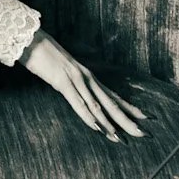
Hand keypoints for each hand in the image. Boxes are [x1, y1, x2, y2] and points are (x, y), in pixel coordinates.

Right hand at [20, 32, 148, 140]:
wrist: (32, 39)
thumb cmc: (45, 56)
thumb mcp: (62, 72)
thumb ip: (73, 84)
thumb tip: (79, 95)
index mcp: (89, 78)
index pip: (114, 96)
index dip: (131, 108)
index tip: (147, 118)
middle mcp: (88, 79)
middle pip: (112, 103)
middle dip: (128, 121)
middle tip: (144, 135)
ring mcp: (77, 80)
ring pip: (98, 106)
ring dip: (110, 124)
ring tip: (122, 138)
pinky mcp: (63, 82)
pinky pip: (78, 102)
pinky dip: (88, 116)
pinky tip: (96, 127)